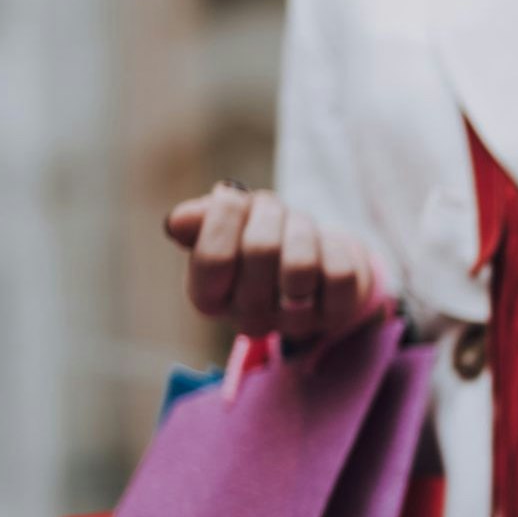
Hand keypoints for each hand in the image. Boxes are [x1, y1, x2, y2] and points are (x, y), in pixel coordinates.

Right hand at [163, 183, 378, 339]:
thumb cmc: (259, 237)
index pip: (213, 259)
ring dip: (302, 229)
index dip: (225, 214)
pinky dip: (334, 247)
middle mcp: (247, 318)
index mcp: (208, 297)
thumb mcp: (227, 222)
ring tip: (297, 224)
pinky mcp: (335, 315)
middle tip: (271, 207)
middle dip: (269, 213)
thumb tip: (179, 221)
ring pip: (302, 265)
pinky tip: (324, 248)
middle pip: (261, 251)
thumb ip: (200, 219)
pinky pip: (338, 274)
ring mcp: (293, 322)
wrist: (315, 260)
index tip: (231, 194)